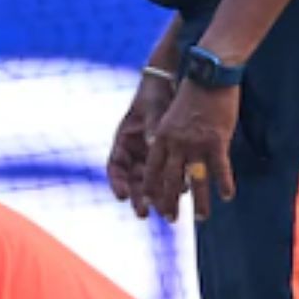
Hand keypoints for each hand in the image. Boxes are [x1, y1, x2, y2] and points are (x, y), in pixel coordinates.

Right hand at [107, 74, 175, 216]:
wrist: (170, 85)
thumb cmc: (155, 94)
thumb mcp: (152, 109)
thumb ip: (153, 127)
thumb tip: (154, 141)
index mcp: (123, 142)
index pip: (115, 168)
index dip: (117, 184)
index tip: (121, 196)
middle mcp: (134, 153)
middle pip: (133, 181)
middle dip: (138, 198)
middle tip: (143, 214)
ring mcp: (150, 155)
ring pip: (151, 181)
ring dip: (157, 196)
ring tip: (165, 211)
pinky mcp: (167, 155)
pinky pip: (169, 172)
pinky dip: (174, 182)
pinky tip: (183, 191)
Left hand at [140, 81, 238, 223]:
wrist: (210, 73)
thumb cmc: (193, 93)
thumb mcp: (172, 116)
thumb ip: (168, 138)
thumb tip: (167, 155)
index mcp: (160, 138)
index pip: (152, 172)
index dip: (152, 191)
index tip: (152, 205)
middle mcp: (175, 144)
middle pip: (170, 181)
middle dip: (170, 203)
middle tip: (171, 220)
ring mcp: (195, 143)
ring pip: (194, 180)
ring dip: (198, 202)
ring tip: (200, 219)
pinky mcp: (216, 140)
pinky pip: (220, 168)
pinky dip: (224, 183)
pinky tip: (227, 196)